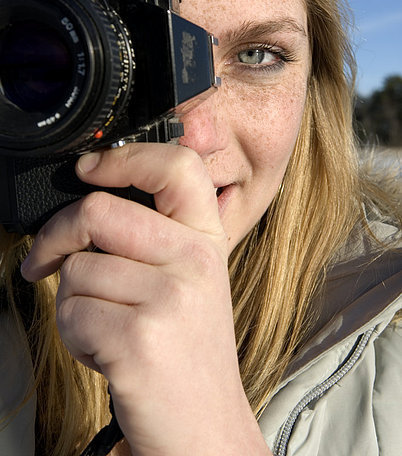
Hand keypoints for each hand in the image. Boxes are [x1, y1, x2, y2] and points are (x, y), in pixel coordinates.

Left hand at [22, 144, 270, 454]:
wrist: (204, 426)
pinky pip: (71, 315)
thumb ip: (153, 238)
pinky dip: (75, 337)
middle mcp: (194, 261)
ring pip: (75, 270)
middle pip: (97, 212)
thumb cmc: (186, 352)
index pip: (175, 166)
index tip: (89, 169)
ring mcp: (169, 299)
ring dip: (73, 304)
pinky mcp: (139, 339)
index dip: (124, 158)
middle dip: (55, 237)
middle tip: (46, 260)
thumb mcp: (188, 281)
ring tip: (107, 327)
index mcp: (206, 240)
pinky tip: (108, 353)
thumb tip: (90, 201)